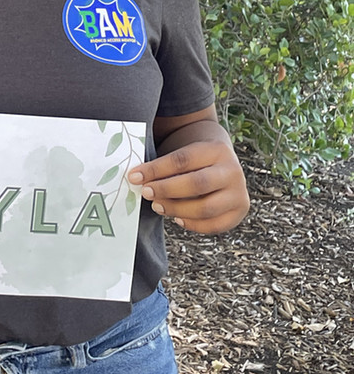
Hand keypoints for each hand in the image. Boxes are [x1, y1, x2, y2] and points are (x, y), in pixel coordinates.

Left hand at [128, 138, 249, 234]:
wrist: (222, 159)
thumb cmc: (193, 157)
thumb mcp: (183, 150)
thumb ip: (164, 164)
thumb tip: (135, 178)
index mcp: (216, 149)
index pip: (182, 160)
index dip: (156, 169)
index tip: (134, 176)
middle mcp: (232, 170)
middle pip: (197, 184)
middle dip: (166, 190)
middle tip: (146, 193)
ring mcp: (239, 193)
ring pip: (205, 208)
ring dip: (176, 209)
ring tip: (157, 206)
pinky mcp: (240, 211)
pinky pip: (214, 225)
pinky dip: (192, 224)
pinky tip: (176, 218)